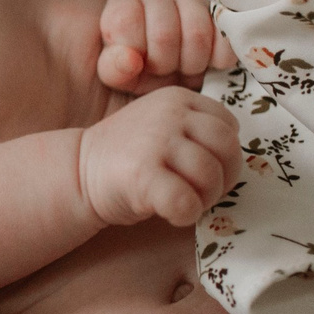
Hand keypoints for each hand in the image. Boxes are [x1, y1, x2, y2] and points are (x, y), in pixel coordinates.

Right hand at [77, 87, 243, 226]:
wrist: (77, 173)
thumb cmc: (129, 158)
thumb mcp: (164, 128)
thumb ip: (197, 131)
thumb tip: (236, 157)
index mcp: (178, 98)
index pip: (228, 126)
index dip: (225, 154)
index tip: (206, 170)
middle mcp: (169, 114)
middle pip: (227, 147)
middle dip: (224, 177)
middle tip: (204, 192)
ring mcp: (156, 141)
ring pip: (210, 175)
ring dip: (205, 199)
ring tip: (186, 202)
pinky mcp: (143, 173)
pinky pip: (186, 201)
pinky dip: (187, 215)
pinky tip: (171, 214)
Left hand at [98, 0, 232, 91]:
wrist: (174, 69)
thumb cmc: (138, 70)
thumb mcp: (116, 74)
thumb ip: (113, 68)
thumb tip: (131, 60)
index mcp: (122, 4)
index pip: (126, 23)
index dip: (134, 53)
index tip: (138, 63)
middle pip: (164, 34)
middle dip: (164, 65)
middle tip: (163, 70)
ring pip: (197, 35)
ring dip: (192, 63)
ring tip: (183, 66)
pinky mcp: (220, 9)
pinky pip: (226, 38)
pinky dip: (218, 60)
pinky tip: (207, 63)